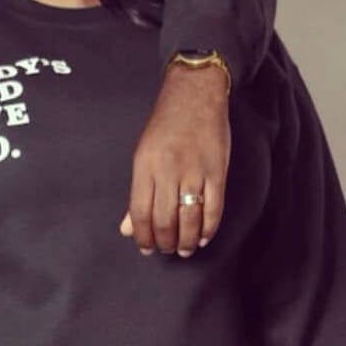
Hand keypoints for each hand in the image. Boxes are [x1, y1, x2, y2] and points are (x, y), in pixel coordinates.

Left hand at [119, 63, 229, 257]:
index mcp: (145, 168)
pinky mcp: (217, 171)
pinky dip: (209, 227)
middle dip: (164, 242)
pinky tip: (204, 236)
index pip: (140, 213)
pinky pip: (214, 207)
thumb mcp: (142, 155)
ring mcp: (195, 172)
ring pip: (189, 218)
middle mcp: (168, 171)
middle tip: (166, 250)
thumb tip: (128, 228)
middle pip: (165, 220)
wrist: (195, 95)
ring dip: (187, 240)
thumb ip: (138, 193)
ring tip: (184, 249)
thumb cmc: (165, 126)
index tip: (145, 247)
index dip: (142, 236)